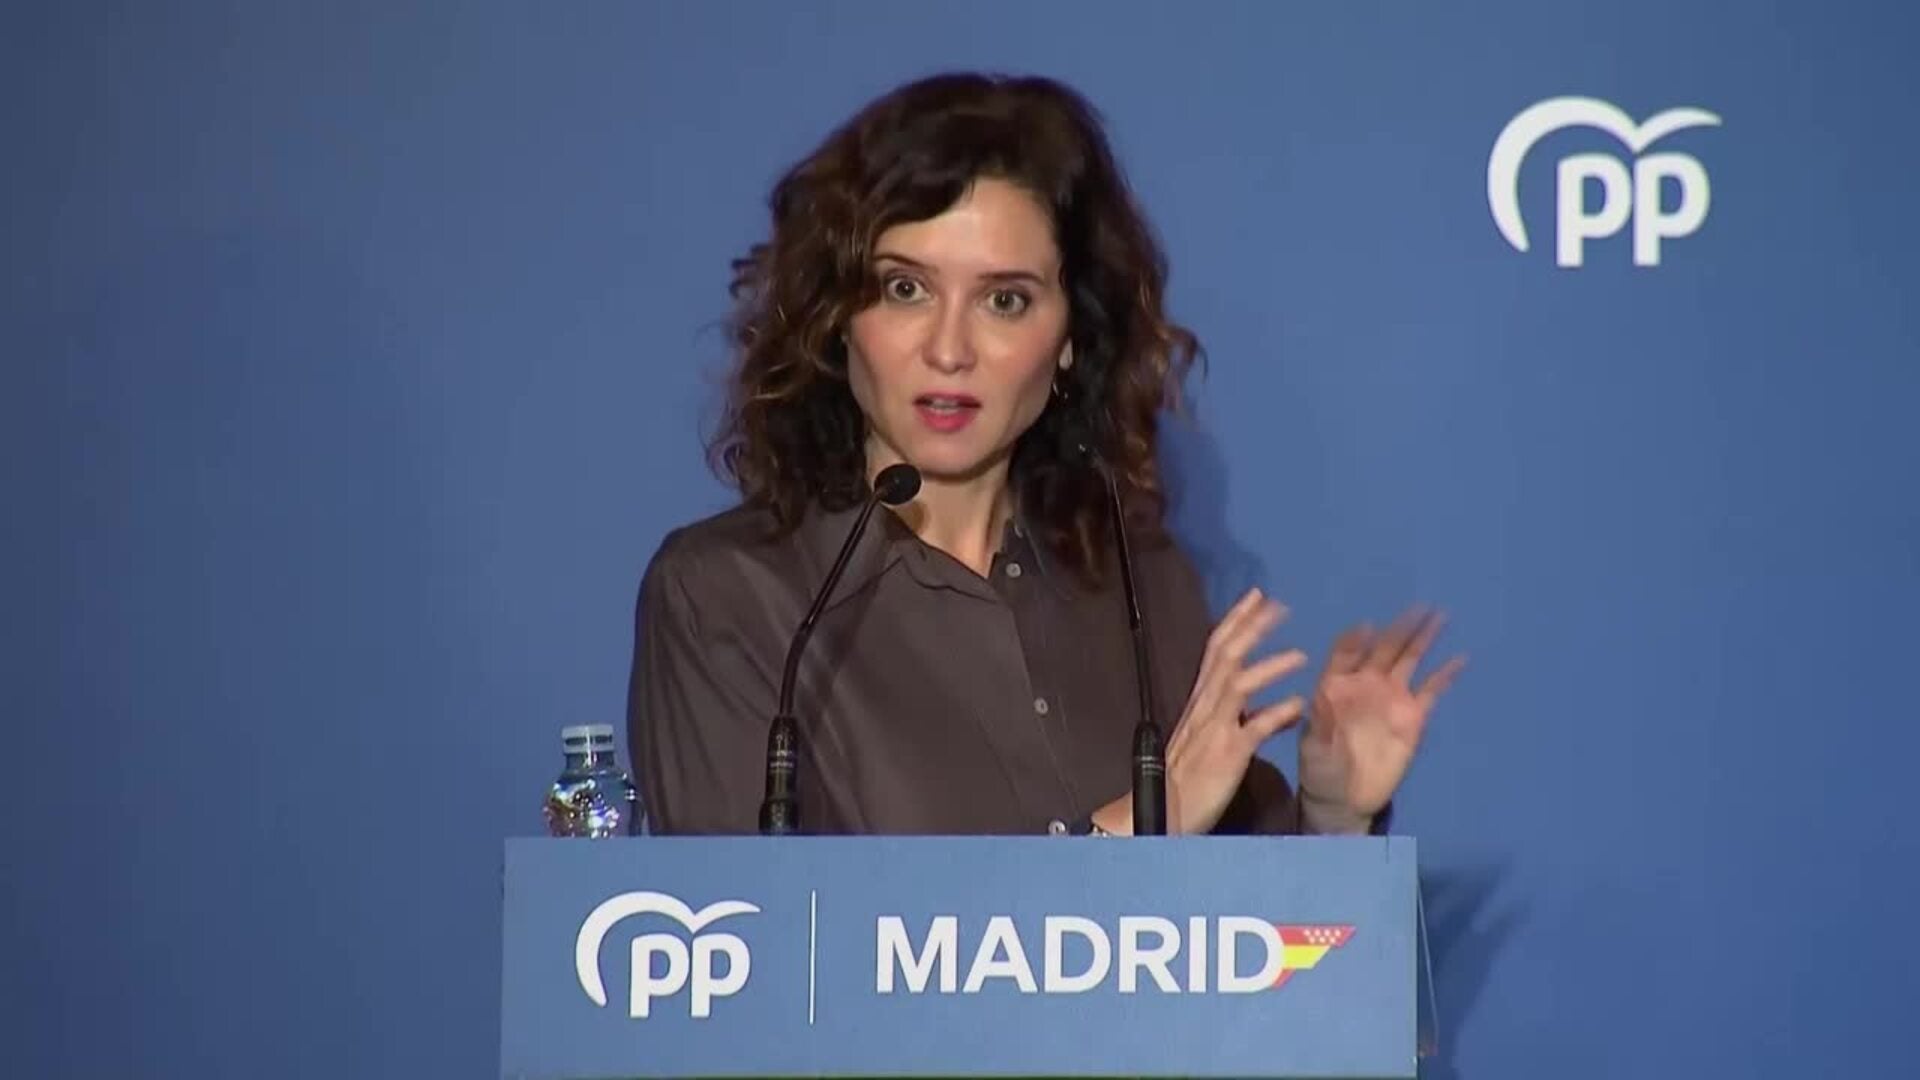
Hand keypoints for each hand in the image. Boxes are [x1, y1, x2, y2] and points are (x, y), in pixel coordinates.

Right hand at [1160, 587, 1308, 834]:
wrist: (1159, 812)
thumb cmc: (1182, 778)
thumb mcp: (1206, 738)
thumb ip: (1233, 717)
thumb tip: (1266, 703)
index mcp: (1200, 701)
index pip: (1216, 648)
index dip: (1238, 620)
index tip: (1258, 596)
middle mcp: (1205, 707)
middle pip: (1226, 655)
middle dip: (1252, 627)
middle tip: (1279, 605)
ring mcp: (1215, 729)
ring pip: (1238, 685)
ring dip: (1269, 666)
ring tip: (1300, 654)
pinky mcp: (1227, 754)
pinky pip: (1253, 729)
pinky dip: (1276, 714)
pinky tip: (1299, 705)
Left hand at [1299, 607, 1464, 826]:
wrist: (1343, 798)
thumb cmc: (1320, 768)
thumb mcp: (1314, 745)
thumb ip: (1322, 718)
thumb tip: (1329, 688)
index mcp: (1335, 685)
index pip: (1346, 652)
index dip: (1356, 639)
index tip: (1368, 626)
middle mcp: (1365, 683)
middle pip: (1384, 647)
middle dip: (1400, 627)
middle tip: (1419, 606)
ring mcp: (1390, 697)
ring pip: (1409, 660)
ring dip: (1422, 638)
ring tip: (1439, 615)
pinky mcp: (1412, 717)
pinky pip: (1431, 690)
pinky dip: (1444, 674)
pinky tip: (1459, 658)